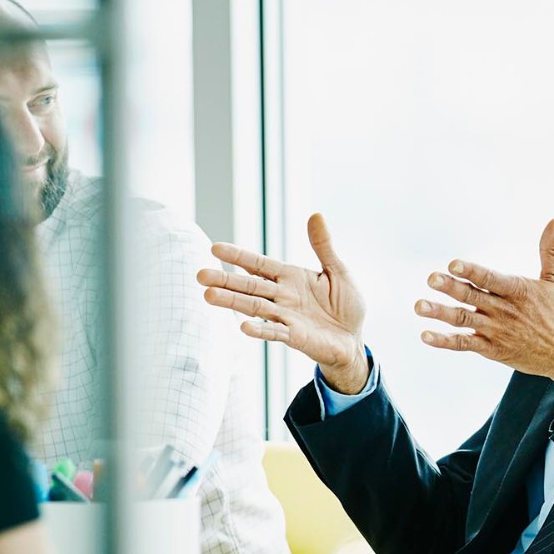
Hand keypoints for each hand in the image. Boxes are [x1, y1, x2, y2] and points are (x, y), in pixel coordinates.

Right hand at [198, 213, 370, 393]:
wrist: (354, 338)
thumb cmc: (345, 305)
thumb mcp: (338, 270)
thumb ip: (323, 246)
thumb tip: (316, 215)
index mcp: (290, 277)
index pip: (259, 264)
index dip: (239, 257)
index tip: (215, 248)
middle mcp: (283, 296)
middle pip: (249, 286)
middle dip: (225, 280)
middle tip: (199, 275)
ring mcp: (286, 317)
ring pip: (255, 307)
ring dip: (233, 302)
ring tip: (209, 296)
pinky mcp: (295, 336)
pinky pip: (275, 332)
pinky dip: (261, 330)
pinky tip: (243, 328)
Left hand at [416, 218, 553, 397]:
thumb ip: (551, 250)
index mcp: (519, 291)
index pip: (491, 279)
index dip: (472, 271)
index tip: (454, 264)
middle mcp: (505, 311)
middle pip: (472, 297)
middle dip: (450, 287)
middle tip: (431, 278)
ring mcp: (498, 332)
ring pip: (464, 320)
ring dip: (440, 313)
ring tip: (419, 306)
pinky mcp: (494, 350)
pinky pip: (465, 344)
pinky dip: (445, 341)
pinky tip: (427, 335)